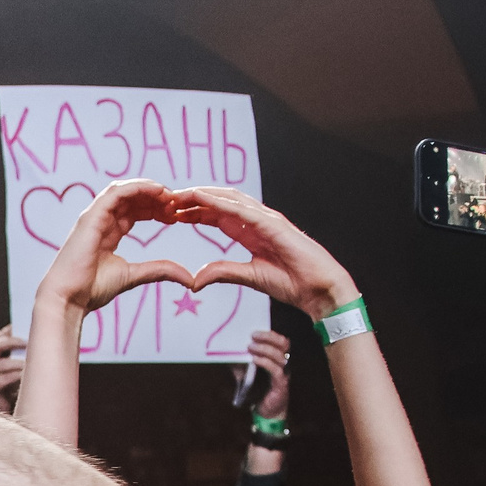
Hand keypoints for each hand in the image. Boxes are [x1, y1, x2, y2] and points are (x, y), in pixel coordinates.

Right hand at [32, 179, 194, 316]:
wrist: (68, 298)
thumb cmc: (92, 290)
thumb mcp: (134, 275)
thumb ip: (159, 270)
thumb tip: (188, 278)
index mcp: (108, 233)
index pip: (134, 211)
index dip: (156, 209)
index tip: (176, 216)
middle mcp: (100, 220)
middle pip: (132, 198)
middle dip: (155, 198)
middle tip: (177, 204)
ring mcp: (94, 216)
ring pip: (124, 190)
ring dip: (148, 189)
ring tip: (169, 195)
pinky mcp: (91, 216)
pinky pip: (116, 192)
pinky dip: (138, 187)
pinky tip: (157, 191)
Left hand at [169, 188, 359, 319]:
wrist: (318, 290)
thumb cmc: (291, 283)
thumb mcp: (249, 277)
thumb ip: (223, 273)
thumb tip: (195, 280)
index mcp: (250, 232)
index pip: (217, 215)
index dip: (195, 212)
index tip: (172, 213)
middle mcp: (257, 221)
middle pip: (220, 202)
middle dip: (194, 199)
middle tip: (168, 199)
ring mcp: (267, 219)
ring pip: (230, 199)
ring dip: (204, 195)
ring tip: (180, 194)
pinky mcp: (274, 225)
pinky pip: (243, 210)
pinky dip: (222, 203)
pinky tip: (203, 200)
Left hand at [239, 328, 290, 419]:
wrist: (266, 410)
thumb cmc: (258, 390)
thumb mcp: (246, 372)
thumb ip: (240, 361)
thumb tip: (226, 351)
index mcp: (278, 358)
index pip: (280, 340)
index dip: (270, 334)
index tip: (254, 332)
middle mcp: (284, 363)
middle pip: (283, 344)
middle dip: (268, 337)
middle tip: (253, 336)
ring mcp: (284, 373)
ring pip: (279, 355)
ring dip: (264, 349)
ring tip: (250, 347)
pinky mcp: (281, 383)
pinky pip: (275, 369)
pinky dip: (265, 362)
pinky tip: (254, 359)